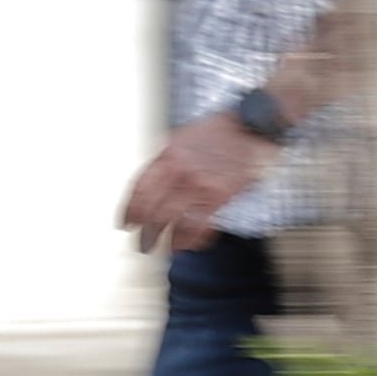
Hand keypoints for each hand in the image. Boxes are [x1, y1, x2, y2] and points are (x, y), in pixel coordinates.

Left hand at [120, 113, 274, 255]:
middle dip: (145, 231)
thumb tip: (150, 188)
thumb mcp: (180, 140)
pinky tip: (185, 245)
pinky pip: (201, 222)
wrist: (250, 126)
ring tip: (160, 249)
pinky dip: (191, 238)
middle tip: (141, 244)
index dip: (130, 210)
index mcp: (166, 155)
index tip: (125, 224)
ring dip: (165, 238)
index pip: (140, 189)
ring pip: (174, 218)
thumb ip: (164, 163)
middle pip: (154, 207)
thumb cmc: (217, 132)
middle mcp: (180, 170)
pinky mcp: (221, 194)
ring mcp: (200, 183)